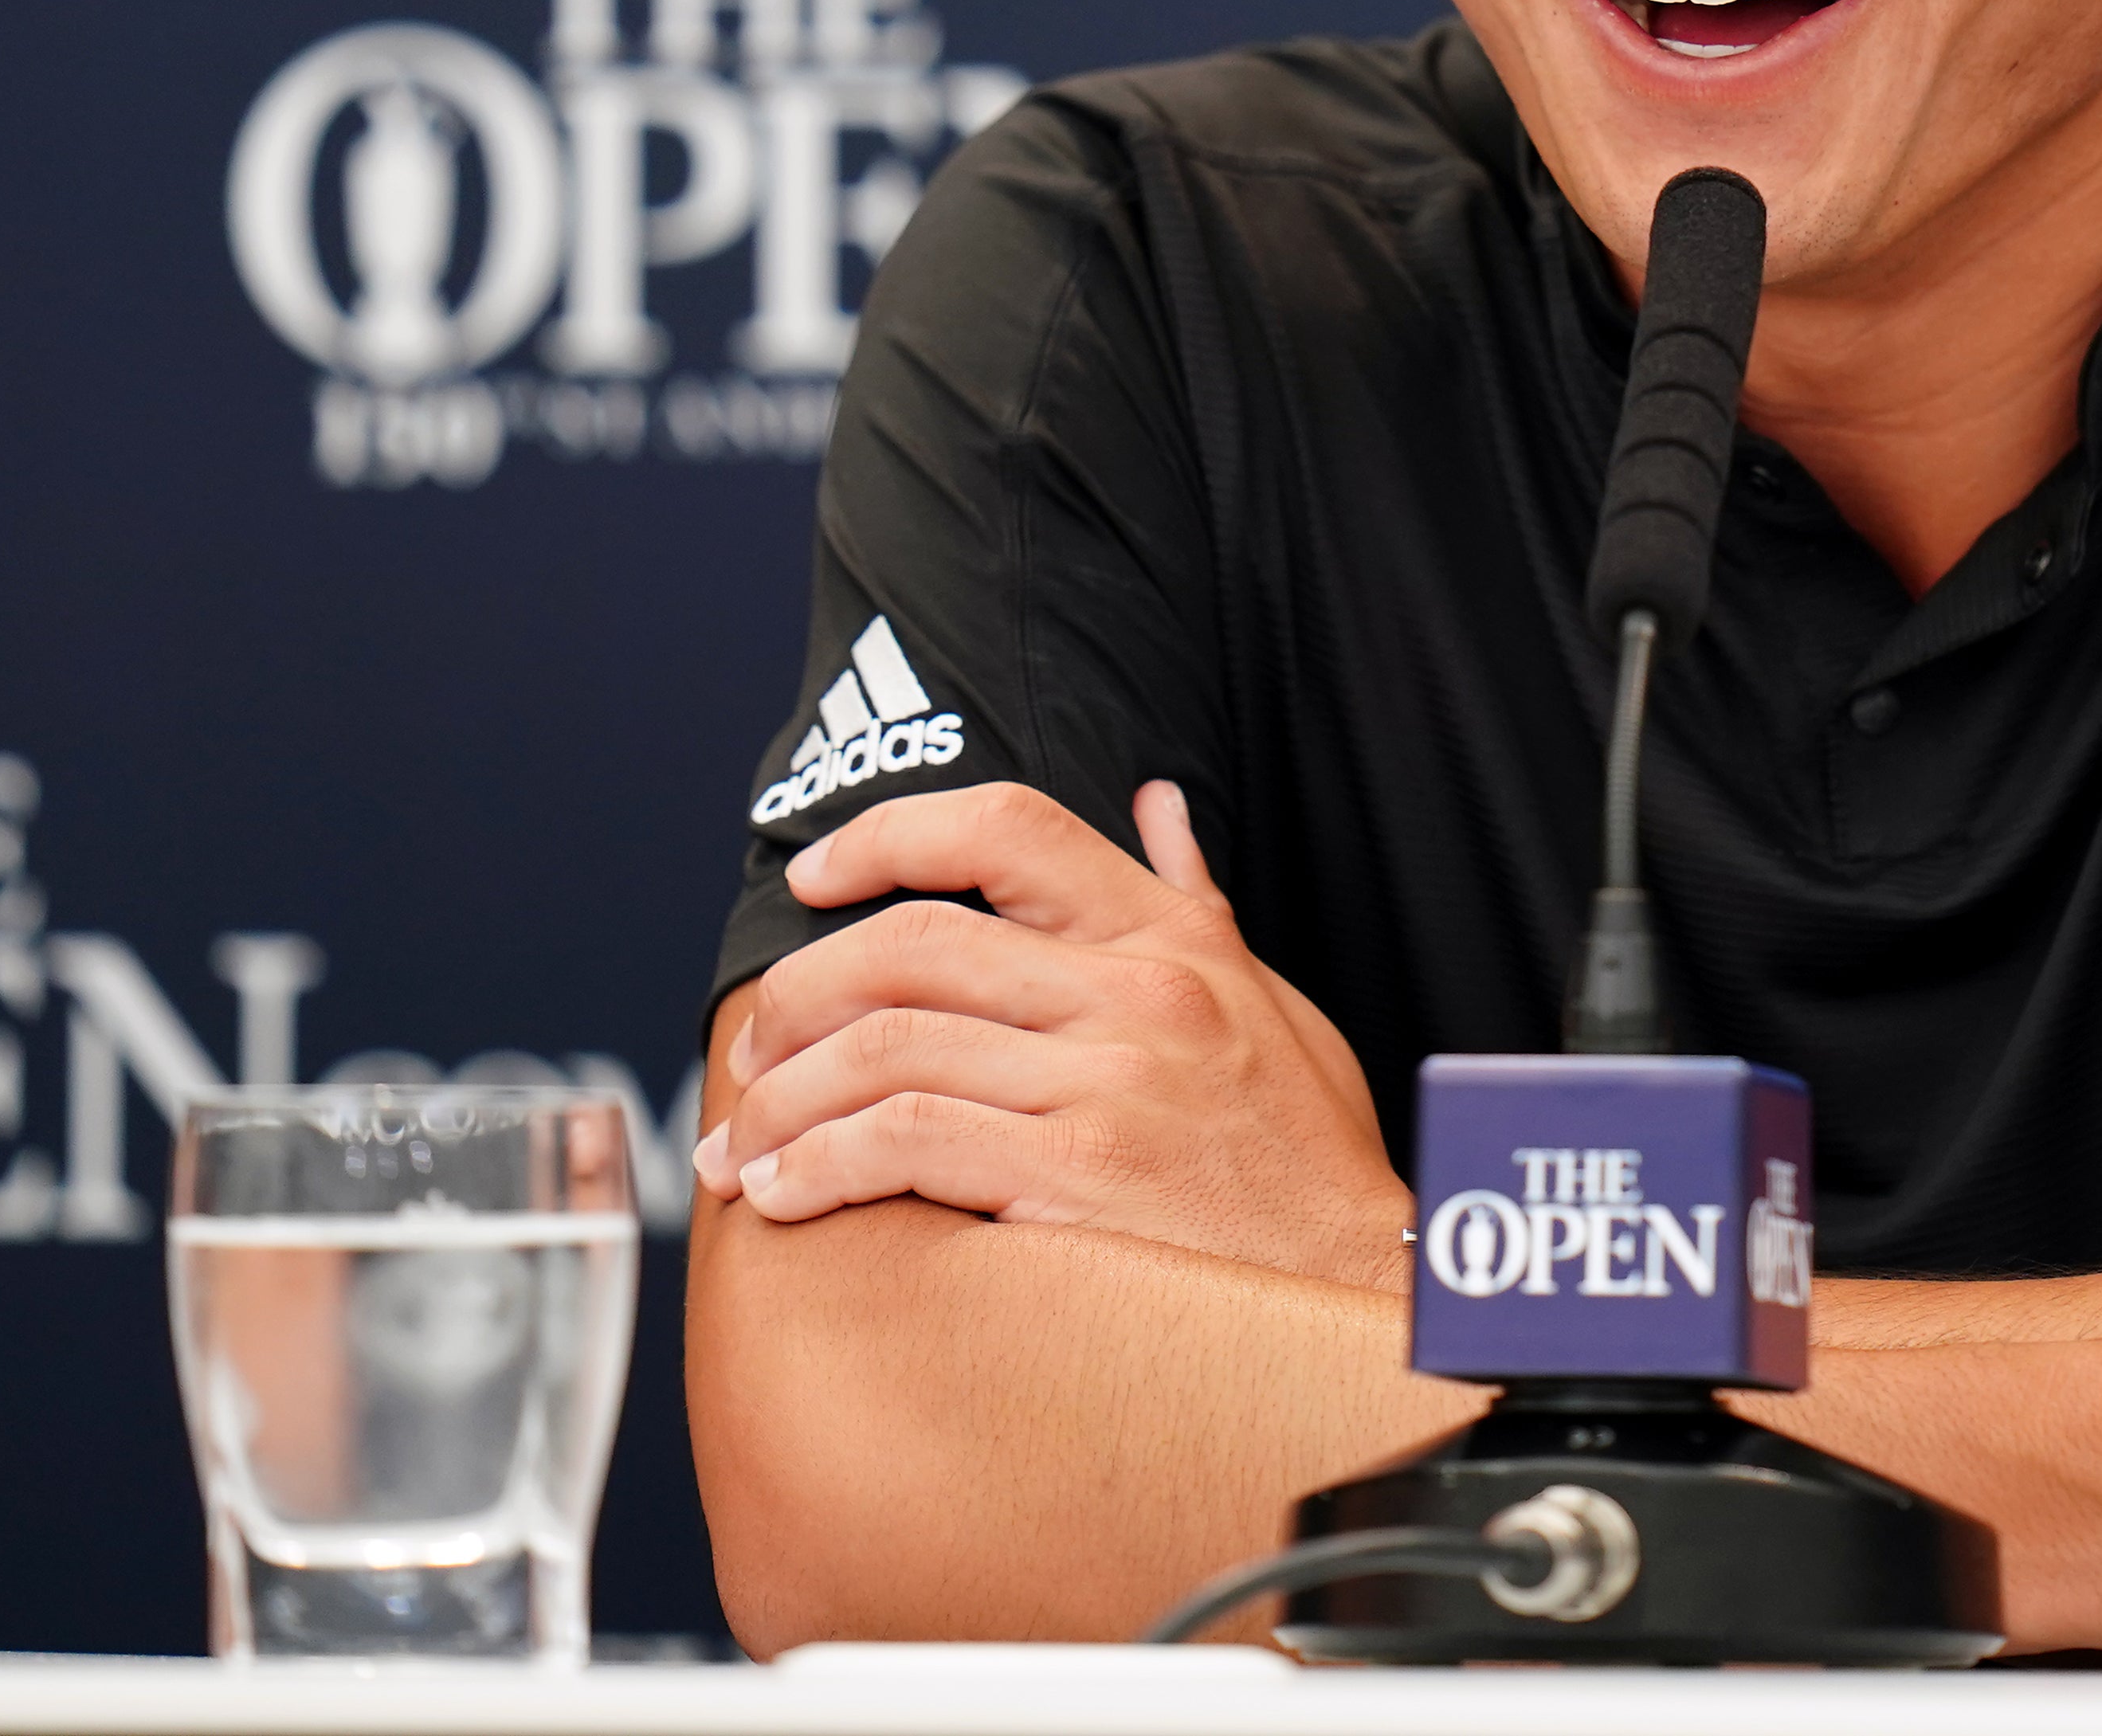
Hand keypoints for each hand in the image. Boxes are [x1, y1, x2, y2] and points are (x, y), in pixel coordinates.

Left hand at [697, 780, 1411, 1289]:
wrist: (1357, 1293)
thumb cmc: (1306, 1160)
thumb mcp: (1271, 1005)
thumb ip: (1197, 903)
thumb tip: (1158, 807)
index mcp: (1172, 941)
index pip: (1010, 830)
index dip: (890, 834)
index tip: (817, 875)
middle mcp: (1137, 994)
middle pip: (912, 942)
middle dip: (799, 995)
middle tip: (752, 1051)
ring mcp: (1108, 1083)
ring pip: (889, 1045)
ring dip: (785, 1100)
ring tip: (744, 1148)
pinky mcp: (1078, 1176)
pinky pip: (907, 1141)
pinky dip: (823, 1165)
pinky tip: (790, 1194)